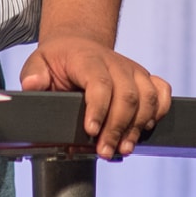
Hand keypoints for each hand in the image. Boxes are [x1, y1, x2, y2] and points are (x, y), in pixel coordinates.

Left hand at [20, 34, 171, 159]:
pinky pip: (162, 92)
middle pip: (127, 95)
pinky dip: (160, 112)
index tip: (91, 131)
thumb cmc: (58, 60)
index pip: (99, 82)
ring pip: (148, 97)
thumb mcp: (38, 63)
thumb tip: (33, 85)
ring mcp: (133, 70)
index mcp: (88, 59)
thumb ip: (33, 75)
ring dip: (138, 127)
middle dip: (117, 128)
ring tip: (123, 149)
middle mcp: (115, 63)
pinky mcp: (144, 78)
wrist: (78, 45)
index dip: (98, 108)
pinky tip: (145, 129)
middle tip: (104, 151)